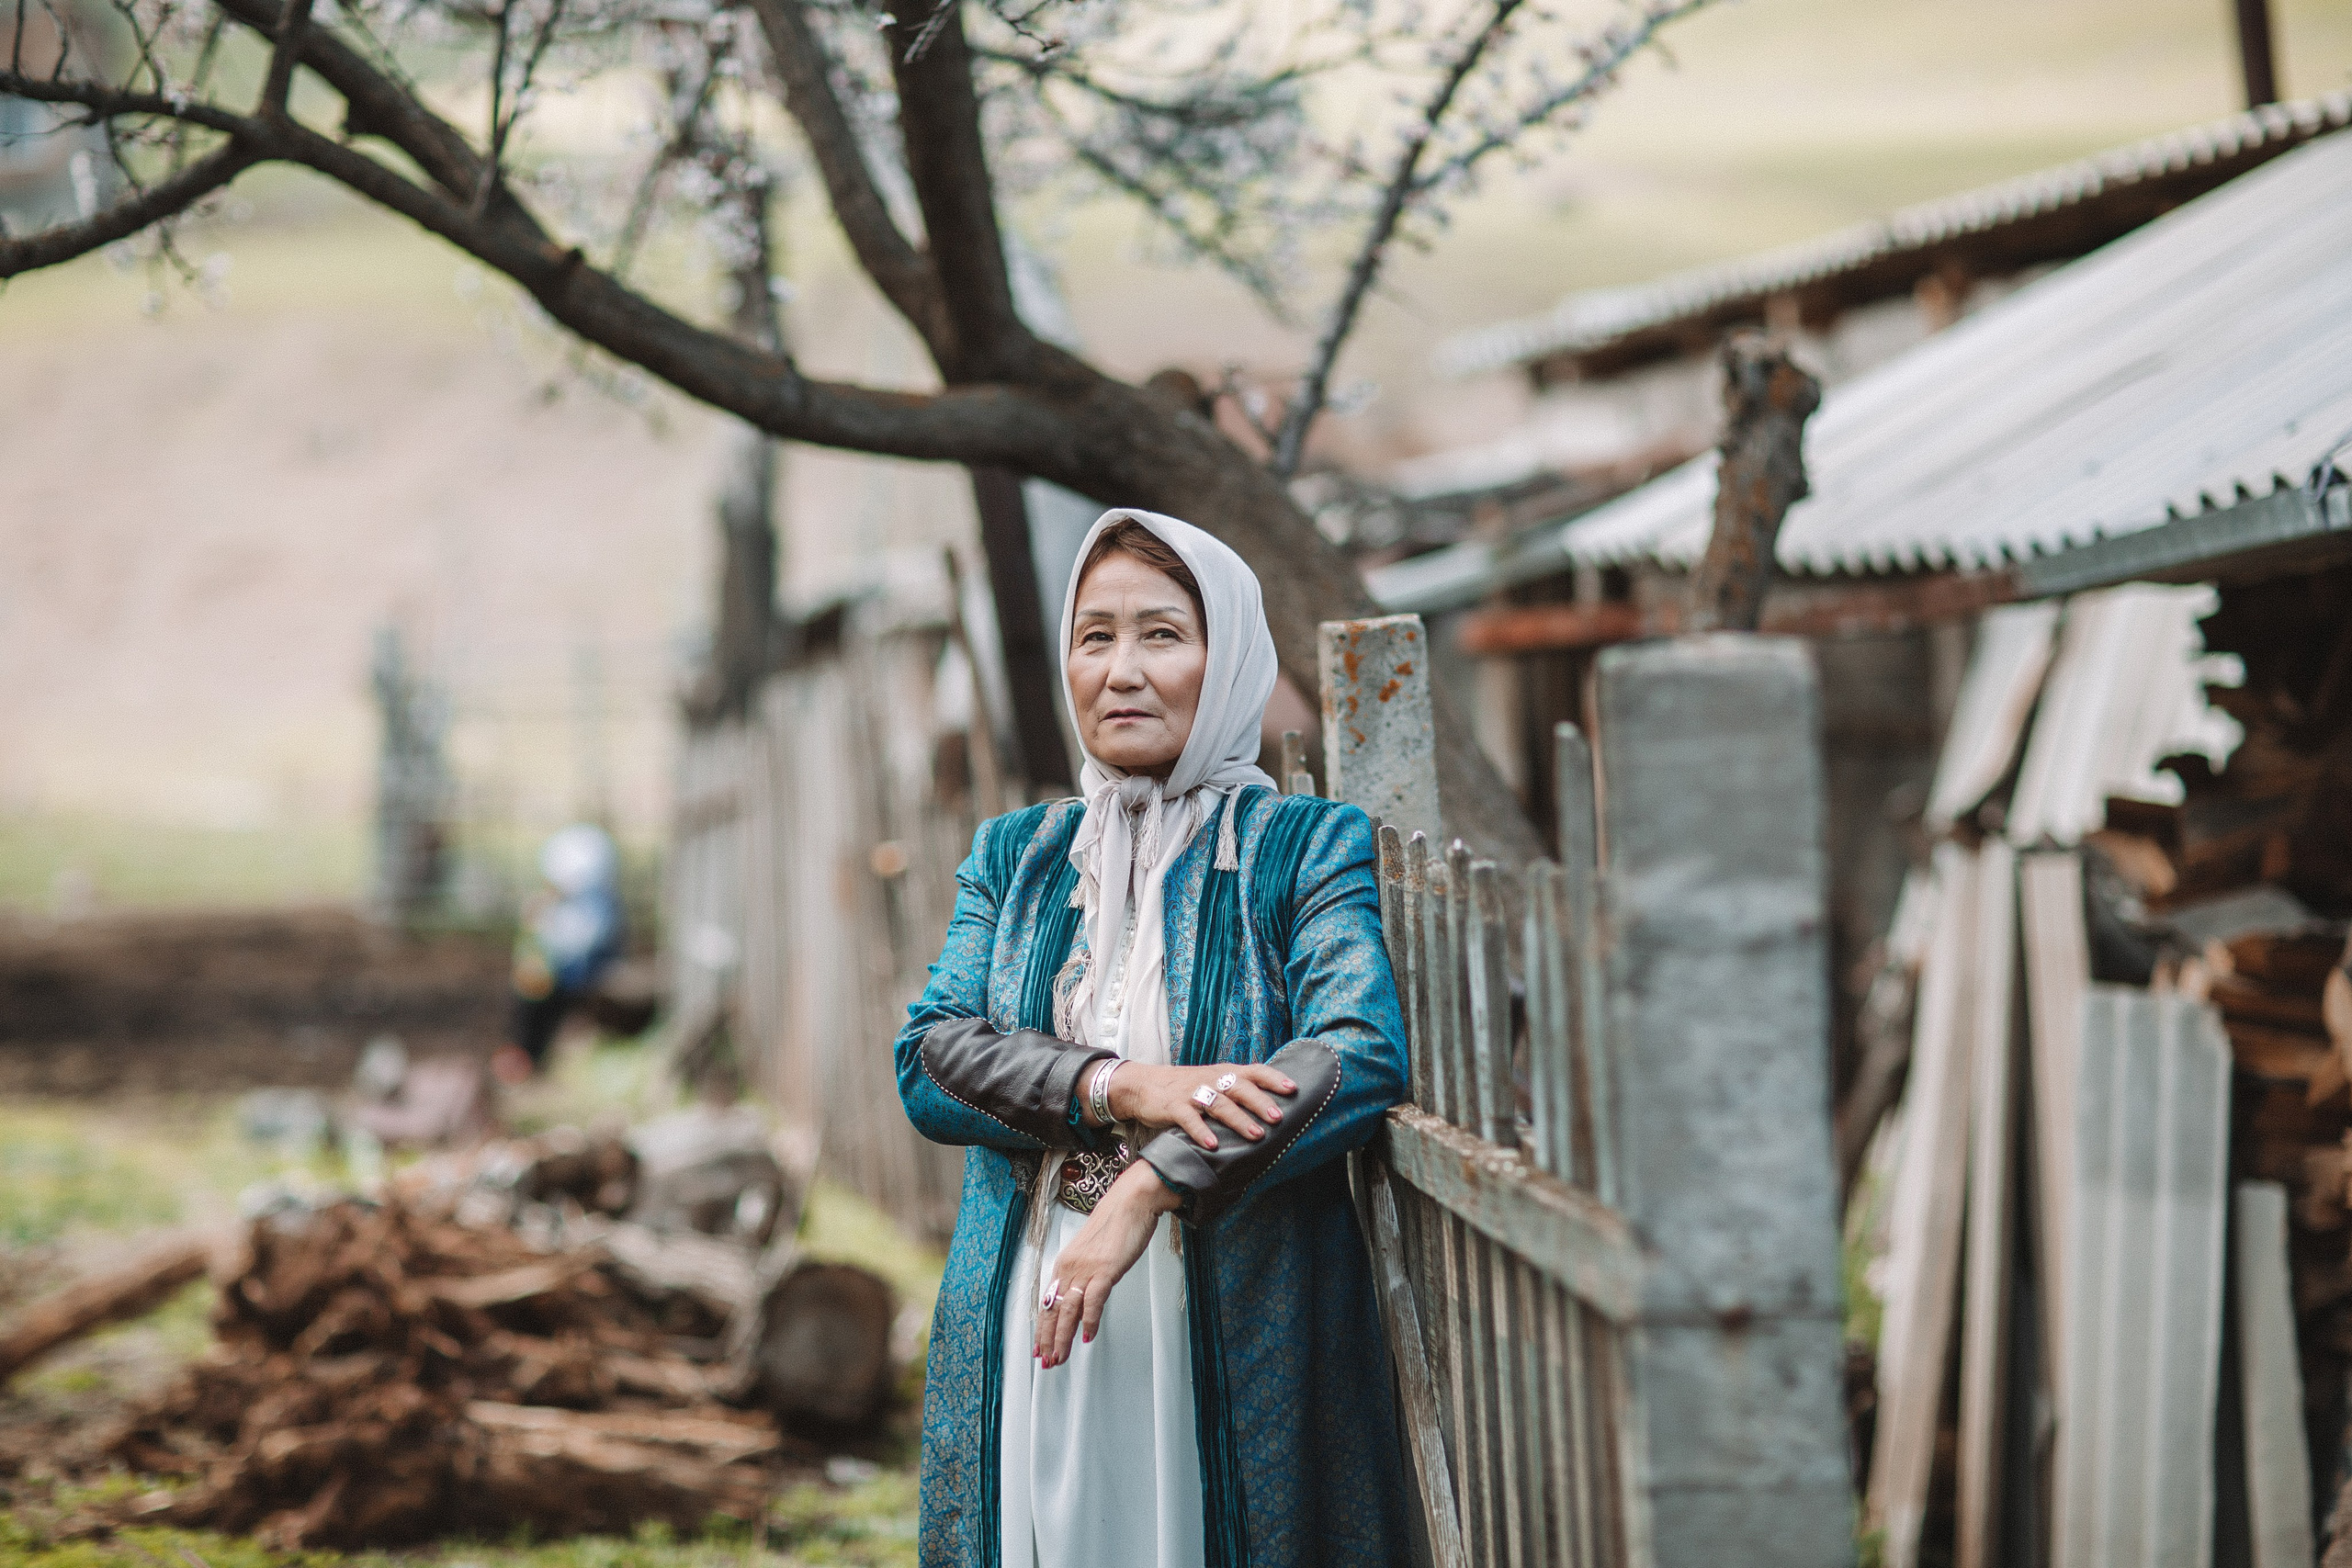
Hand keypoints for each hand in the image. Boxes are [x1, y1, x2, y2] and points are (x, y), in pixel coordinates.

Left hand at [1035, 1163, 1179, 1368]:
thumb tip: (1084, 1294)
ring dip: (1063, 1337)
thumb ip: (1085, 1273)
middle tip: (1047, 1361)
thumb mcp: (1093, 1251)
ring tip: (1060, 1357)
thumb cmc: (1116, 1223)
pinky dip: (1090, 1321)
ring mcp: (1086, 1269)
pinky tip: (1088, 1335)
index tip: (1039, 1346)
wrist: (1131, 1201)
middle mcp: (1070, 1267)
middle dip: (1048, 1339)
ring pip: (1068, 1310)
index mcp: (1065, 1263)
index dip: (1042, 1327)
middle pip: (1053, 1310)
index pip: (1048, 1302)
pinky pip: (1093, 1301)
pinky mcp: (1105, 1269)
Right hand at [1105, 1061, 1296, 1149]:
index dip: (1274, 1079)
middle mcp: (1212, 1080)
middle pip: (1240, 1087)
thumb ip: (1238, 1091)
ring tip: (1256, 1136)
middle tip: (1278, 1118)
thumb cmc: (1188, 1087)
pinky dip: (1201, 1131)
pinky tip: (1213, 1145)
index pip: (1254, 1071)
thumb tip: (1272, 1109)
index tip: (1293, 1089)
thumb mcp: (1215, 1082)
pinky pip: (1189, 1119)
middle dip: (1260, 1102)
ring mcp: (1192, 1092)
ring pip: (1219, 1103)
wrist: (1145, 1084)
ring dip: (1238, 1120)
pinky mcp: (1174, 1106)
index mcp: (1225, 1073)